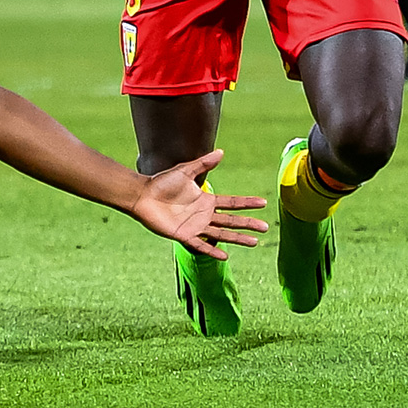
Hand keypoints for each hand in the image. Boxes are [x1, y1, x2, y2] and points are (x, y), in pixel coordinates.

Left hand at [126, 150, 269, 258]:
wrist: (142, 195)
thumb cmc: (162, 183)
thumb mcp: (185, 171)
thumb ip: (203, 163)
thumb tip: (221, 152)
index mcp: (206, 200)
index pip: (232, 203)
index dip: (247, 203)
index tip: (264, 203)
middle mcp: (204, 215)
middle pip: (231, 221)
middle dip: (248, 224)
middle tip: (265, 227)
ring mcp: (195, 226)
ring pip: (221, 234)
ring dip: (237, 238)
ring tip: (254, 242)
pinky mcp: (184, 235)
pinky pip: (200, 245)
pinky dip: (212, 250)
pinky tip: (225, 255)